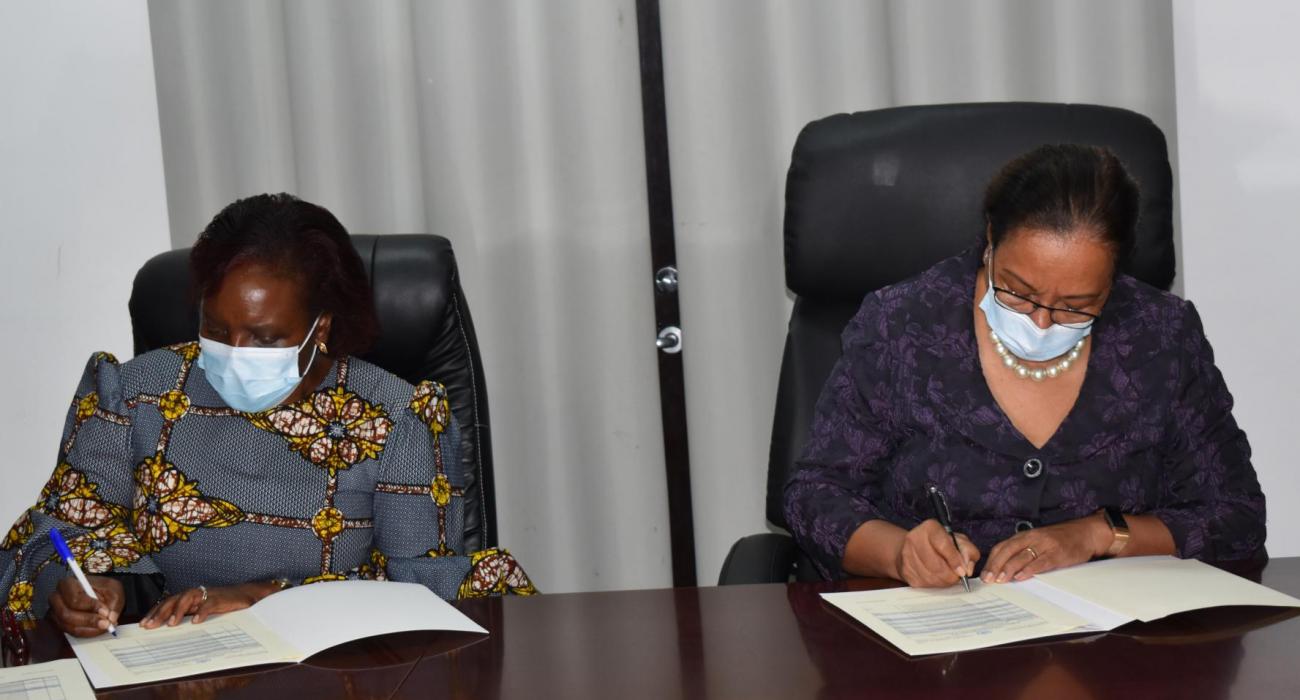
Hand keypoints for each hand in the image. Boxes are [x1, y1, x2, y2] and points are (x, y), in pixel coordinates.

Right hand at [48, 575, 123, 637]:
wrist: (100, 593)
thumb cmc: (104, 589)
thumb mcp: (113, 590)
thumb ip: (114, 602)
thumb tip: (110, 618)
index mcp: (68, 584)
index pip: (74, 598)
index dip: (89, 606)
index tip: (104, 611)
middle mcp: (57, 598)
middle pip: (66, 614)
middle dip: (88, 620)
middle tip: (105, 623)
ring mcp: (56, 612)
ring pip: (69, 626)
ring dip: (89, 628)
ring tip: (105, 626)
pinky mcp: (60, 623)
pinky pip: (71, 632)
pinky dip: (87, 632)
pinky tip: (98, 629)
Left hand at [141, 582, 274, 628]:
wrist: (246, 595)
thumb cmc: (223, 604)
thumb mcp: (202, 610)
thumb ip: (188, 615)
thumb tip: (170, 628)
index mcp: (189, 597)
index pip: (167, 602)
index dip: (155, 612)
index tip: (143, 624)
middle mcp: (195, 593)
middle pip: (173, 600)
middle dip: (160, 613)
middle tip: (150, 626)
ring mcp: (207, 595)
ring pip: (187, 598)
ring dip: (178, 610)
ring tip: (171, 624)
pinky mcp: (220, 599)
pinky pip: (209, 604)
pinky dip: (202, 612)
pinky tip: (196, 622)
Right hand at [895, 519, 980, 587]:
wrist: (914, 548)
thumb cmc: (940, 544)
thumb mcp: (959, 541)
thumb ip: (968, 551)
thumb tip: (967, 569)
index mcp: (930, 528)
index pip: (943, 545)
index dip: (955, 560)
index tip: (962, 571)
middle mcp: (915, 539)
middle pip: (937, 566)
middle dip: (951, 575)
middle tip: (957, 576)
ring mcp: (907, 555)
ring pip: (931, 578)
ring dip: (944, 581)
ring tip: (947, 575)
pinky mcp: (905, 571)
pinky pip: (925, 584)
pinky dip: (935, 584)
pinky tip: (936, 577)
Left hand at [982, 515, 1109, 583]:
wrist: (1086, 533)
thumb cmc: (1060, 539)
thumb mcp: (1038, 541)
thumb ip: (1023, 551)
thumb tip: (1005, 568)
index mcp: (1026, 535)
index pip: (1002, 547)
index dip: (992, 561)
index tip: (984, 574)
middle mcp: (1032, 538)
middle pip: (1008, 551)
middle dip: (995, 565)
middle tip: (988, 579)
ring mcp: (1045, 545)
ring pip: (1021, 556)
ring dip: (1008, 569)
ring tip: (1000, 580)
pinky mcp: (1057, 554)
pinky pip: (1040, 562)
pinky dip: (1029, 570)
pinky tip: (1021, 577)